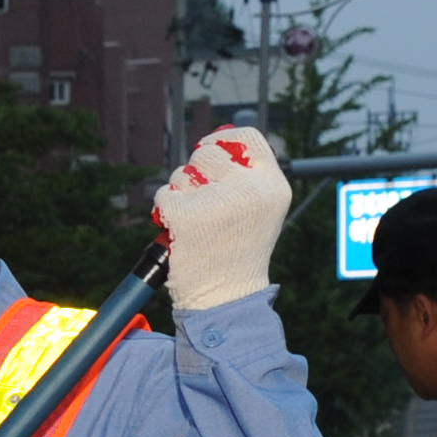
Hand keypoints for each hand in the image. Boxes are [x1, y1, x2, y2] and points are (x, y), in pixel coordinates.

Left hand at [150, 126, 293, 315]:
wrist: (226, 298)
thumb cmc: (238, 253)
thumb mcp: (260, 210)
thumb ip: (246, 177)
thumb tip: (215, 142)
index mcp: (273, 185)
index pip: (246, 138)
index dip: (223, 138)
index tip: (208, 147)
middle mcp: (249, 189)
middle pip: (207, 152)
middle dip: (196, 172)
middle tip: (201, 200)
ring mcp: (216, 200)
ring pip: (182, 173)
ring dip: (180, 192)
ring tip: (196, 223)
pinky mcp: (186, 213)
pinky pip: (164, 194)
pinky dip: (164, 210)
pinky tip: (179, 230)